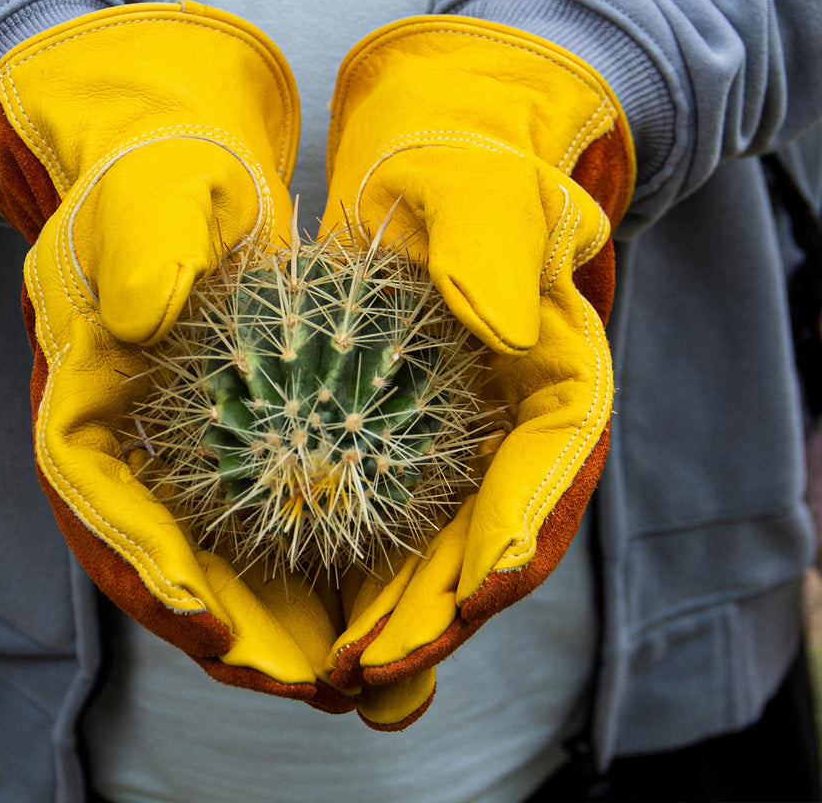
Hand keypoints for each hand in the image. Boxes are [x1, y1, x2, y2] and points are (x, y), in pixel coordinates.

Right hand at [0, 1, 353, 713]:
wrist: (179, 144)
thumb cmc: (157, 160)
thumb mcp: (150, 183)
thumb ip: (141, 237)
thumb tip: (142, 315)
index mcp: (89, 387)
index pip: (99, 503)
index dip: (153, 577)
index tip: (215, 633)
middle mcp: (136, 432)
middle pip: (173, 558)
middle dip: (243, 631)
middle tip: (326, 681)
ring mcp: (195, 434)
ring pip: (235, 548)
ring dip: (298, 613)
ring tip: (378, 669)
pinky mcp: (250, 423)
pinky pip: (287, 503)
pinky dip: (336, 548)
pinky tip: (405, 579)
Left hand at [318, 16, 633, 726]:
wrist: (425, 167)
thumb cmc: (465, 169)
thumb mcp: (488, 185)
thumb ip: (501, 242)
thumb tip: (502, 326)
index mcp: (561, 385)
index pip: (545, 485)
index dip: (500, 556)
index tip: (451, 607)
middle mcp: (510, 433)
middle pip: (482, 547)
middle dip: (427, 619)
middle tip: (362, 669)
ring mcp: (453, 444)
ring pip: (424, 550)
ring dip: (376, 614)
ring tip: (315, 667)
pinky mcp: (392, 438)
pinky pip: (367, 514)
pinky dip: (330, 559)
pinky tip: (275, 591)